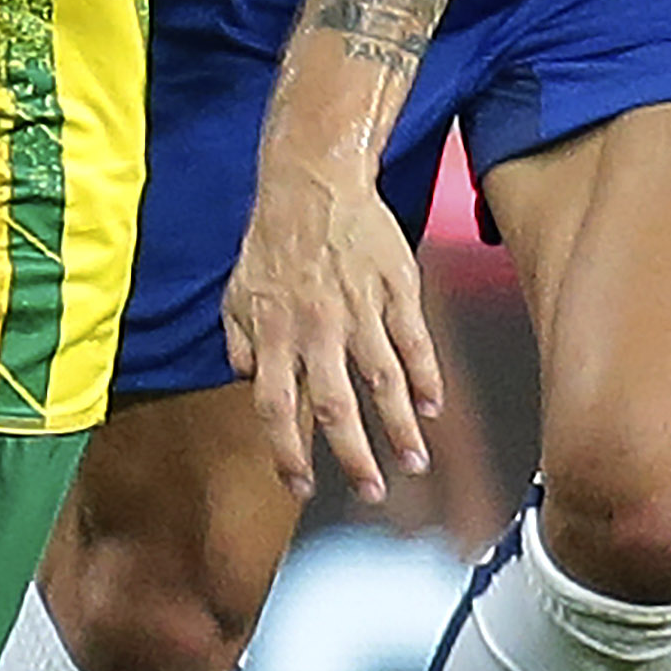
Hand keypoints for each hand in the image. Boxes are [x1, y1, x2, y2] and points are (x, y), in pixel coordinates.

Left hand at [219, 150, 440, 503]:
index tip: (300, 486)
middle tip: (372, 492)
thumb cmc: (273, 239)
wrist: (313, 179)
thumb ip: (238, 342)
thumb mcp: (236, 292)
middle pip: (333, 405)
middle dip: (353, 456)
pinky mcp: (394, 287)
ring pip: (380, 379)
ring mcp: (358, 308)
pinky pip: (413, 340)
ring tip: (413, 462)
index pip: (274, 407)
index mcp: (272, 333)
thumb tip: (246, 383)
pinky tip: (434, 407)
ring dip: (399, 426)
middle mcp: (314, 328)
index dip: (287, 451)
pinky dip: (426, 376)